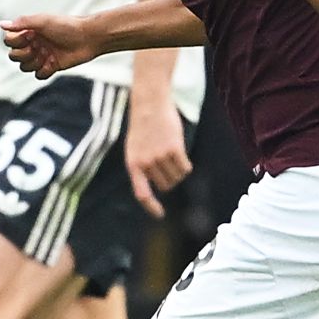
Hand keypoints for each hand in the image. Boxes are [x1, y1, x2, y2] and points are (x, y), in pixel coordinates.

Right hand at [0, 11, 99, 75]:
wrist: (88, 38)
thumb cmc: (66, 26)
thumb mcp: (43, 21)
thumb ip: (22, 22)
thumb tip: (1, 25)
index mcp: (28, 32)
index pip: (9, 41)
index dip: (15, 42)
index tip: (30, 36)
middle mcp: (33, 44)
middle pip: (14, 56)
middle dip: (22, 55)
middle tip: (37, 48)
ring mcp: (41, 56)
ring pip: (24, 67)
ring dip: (33, 63)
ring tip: (46, 56)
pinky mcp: (51, 66)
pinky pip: (38, 75)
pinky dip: (43, 71)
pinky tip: (53, 63)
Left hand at [125, 100, 190, 214]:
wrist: (149, 103)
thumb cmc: (143, 126)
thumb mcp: (135, 148)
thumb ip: (142, 166)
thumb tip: (157, 187)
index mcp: (133, 164)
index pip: (142, 193)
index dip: (151, 206)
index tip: (160, 214)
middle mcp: (145, 163)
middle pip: (165, 185)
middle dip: (169, 178)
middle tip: (167, 161)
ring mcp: (159, 156)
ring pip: (177, 177)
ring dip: (178, 169)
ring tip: (171, 151)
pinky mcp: (174, 149)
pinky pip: (185, 168)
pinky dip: (186, 164)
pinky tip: (180, 151)